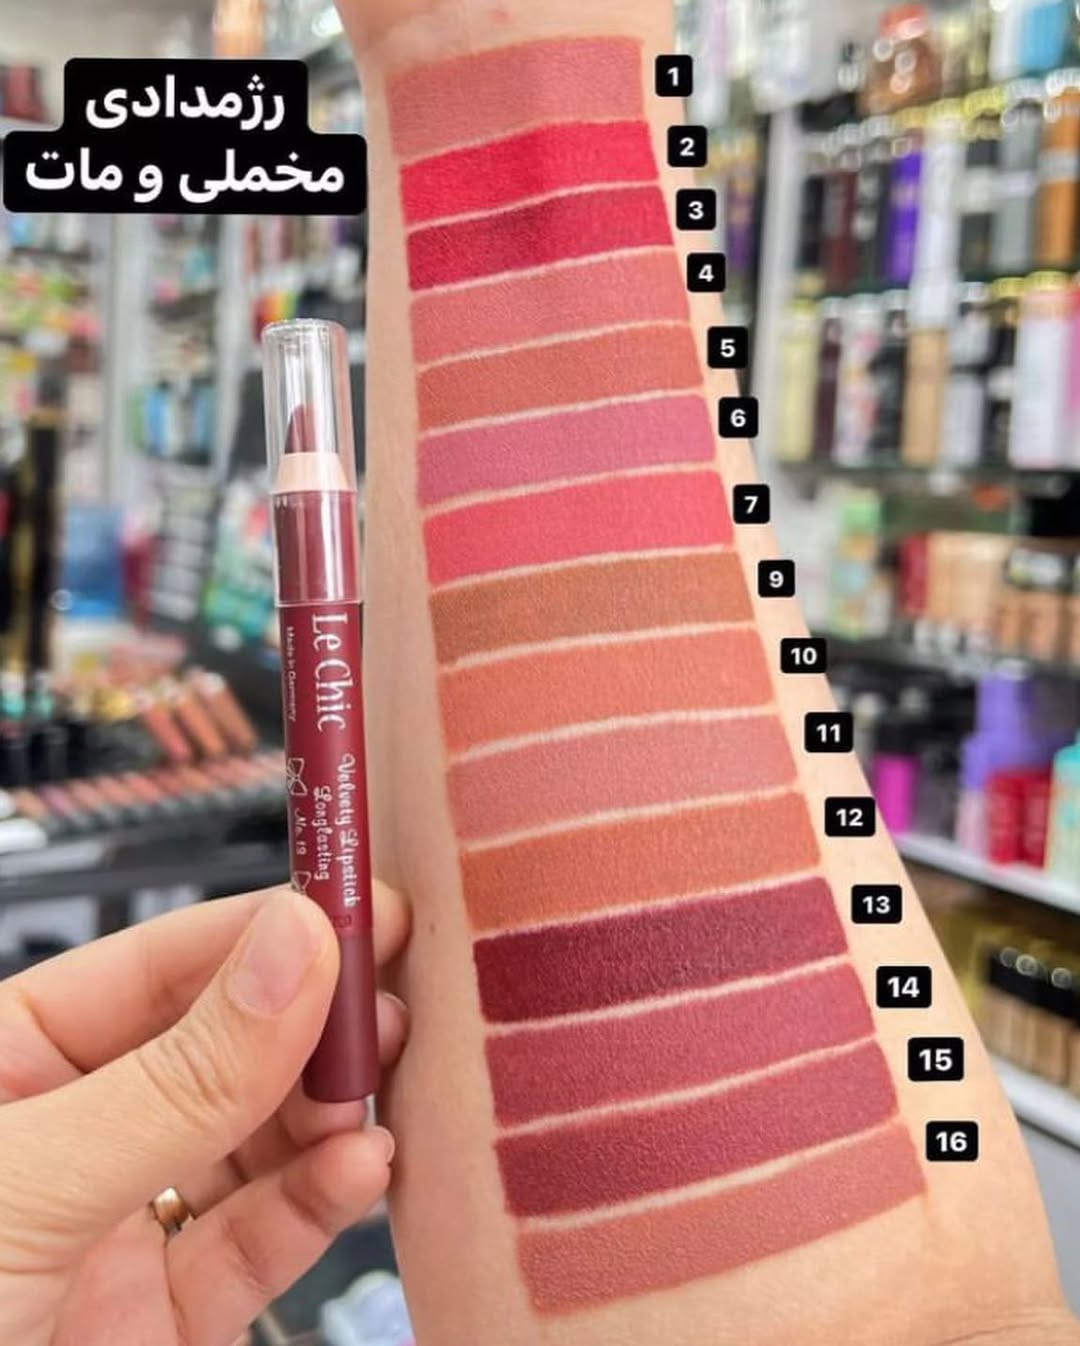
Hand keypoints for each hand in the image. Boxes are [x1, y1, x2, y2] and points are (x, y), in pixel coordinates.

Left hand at [0, 882, 409, 1345]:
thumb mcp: (30, 1186)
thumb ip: (178, 1076)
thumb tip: (294, 949)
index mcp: (3, 1068)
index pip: (150, 967)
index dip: (256, 930)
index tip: (352, 907)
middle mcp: (66, 1137)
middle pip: (214, 1048)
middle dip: (303, 1020)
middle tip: (388, 991)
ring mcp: (115, 1232)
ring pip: (249, 1144)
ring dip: (322, 1110)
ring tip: (377, 1080)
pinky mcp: (161, 1324)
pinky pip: (254, 1246)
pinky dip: (315, 1203)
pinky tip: (360, 1165)